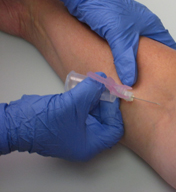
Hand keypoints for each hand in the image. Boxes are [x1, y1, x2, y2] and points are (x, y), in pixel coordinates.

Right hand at [0, 72, 123, 160]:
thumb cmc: (42, 122)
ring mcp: (76, 132)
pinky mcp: (69, 123)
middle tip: (103, 85)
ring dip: (95, 98)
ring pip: (95, 114)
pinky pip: (84, 111)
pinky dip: (86, 99)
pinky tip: (85, 87)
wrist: (14, 124)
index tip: (110, 94)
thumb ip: (90, 91)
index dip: (114, 111)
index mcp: (90, 145)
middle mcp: (86, 141)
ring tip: (94, 84)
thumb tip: (103, 79)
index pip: (115, 130)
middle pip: (106, 121)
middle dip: (105, 102)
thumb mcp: (72, 104)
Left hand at [49, 0, 175, 85]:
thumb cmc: (107, 6)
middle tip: (149, 83)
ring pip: (135, 52)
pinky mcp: (114, 34)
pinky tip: (119, 70)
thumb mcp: (120, 36)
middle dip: (150, 67)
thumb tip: (130, 81)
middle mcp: (141, 28)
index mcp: (151, 25)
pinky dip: (122, 61)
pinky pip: (122, 51)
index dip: (170, 61)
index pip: (168, 46)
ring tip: (134, 80)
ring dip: (134, 65)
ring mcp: (127, 31)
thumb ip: (126, 59)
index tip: (168, 76)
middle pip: (152, 51)